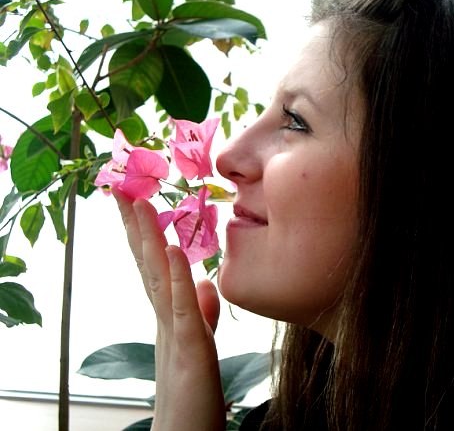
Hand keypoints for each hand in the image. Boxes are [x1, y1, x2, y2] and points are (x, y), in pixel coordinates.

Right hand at [115, 191, 224, 430]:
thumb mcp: (199, 344)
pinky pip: (182, 307)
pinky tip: (171, 250)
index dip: (144, 234)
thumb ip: (200, 313)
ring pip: (159, 277)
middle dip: (136, 226)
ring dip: (149, 239)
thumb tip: (201, 282)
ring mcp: (175, 331)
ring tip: (140, 203)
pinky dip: (175, 277)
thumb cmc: (192, 394)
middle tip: (122, 189)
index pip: (154, 266)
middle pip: (148, 264)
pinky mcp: (190, 348)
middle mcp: (166, 318)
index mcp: (170, 315)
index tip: (136, 201)